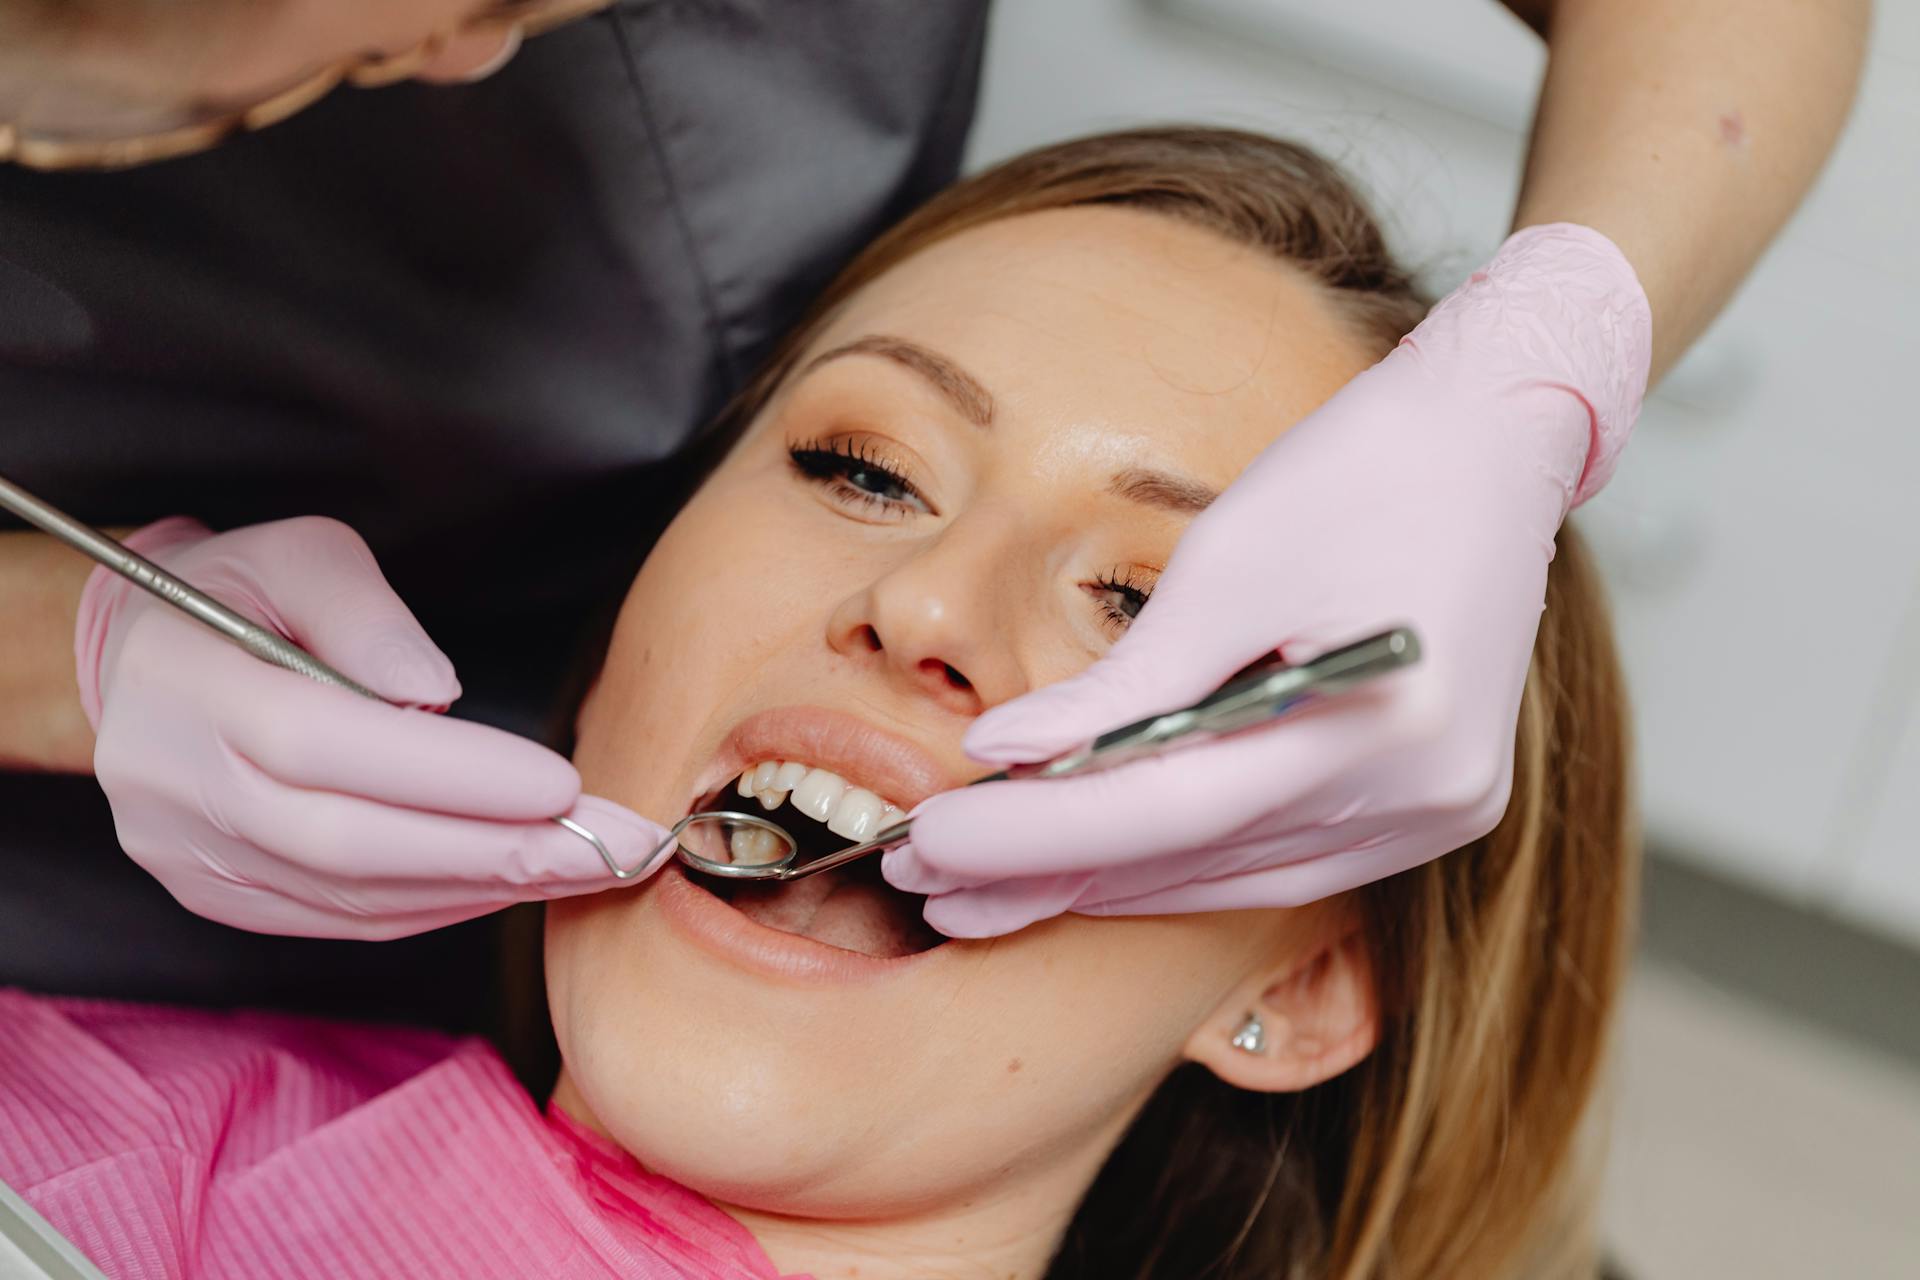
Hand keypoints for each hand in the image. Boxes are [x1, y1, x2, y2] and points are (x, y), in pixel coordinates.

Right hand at [76, 516, 667, 938]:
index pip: (329, 746)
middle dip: (495, 852)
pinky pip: (339, 919)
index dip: (451, 776)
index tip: (563, 784)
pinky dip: (435, 907)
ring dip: (480, 889)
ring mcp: (191, 855)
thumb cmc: (236, 591)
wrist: (133, 656)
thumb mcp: (298, 554)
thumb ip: (364, 615)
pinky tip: (509, 884)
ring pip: (350, 897)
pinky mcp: (216, 895)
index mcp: (193, 687)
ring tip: (586, 868)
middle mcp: (179, 786)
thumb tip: (435, 694)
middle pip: (349, 843)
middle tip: (610, 850)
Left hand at [886, 224, 1651, 937]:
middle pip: (1195, 861)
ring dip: (1106, 881)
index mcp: (1377, 724)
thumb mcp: (1228, 560)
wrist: (1499, 438)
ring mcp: (1436, 812)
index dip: (1037, 833)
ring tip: (983, 887)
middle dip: (1050, 872)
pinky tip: (1096, 863)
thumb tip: (1006, 754)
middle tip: (926, 879)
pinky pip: (1281, 858)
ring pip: (1233, 876)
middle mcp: (1421, 795)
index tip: (930, 838)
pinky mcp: (1431, 806)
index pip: (1168, 810)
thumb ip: (1124, 683)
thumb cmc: (1364, 470)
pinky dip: (1184, 859)